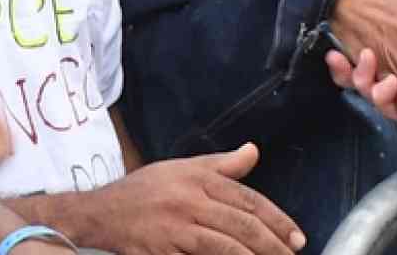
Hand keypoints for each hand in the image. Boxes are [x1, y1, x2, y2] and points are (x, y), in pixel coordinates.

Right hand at [92, 145, 305, 254]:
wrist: (99, 213)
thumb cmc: (143, 191)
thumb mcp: (181, 169)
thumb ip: (221, 165)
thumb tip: (253, 152)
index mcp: (196, 178)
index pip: (247, 199)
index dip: (276, 219)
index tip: (297, 236)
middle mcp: (187, 200)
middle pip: (240, 224)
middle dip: (272, 243)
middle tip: (292, 254)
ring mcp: (173, 228)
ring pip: (222, 246)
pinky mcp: (160, 251)